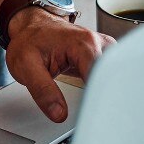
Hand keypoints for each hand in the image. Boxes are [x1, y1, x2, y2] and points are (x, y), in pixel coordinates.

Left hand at [5, 7, 115, 121]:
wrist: (31, 28)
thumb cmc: (29, 41)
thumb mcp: (26, 66)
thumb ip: (43, 91)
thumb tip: (58, 113)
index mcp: (84, 44)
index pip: (101, 77)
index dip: (98, 98)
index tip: (91, 114)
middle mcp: (99, 43)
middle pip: (115, 77)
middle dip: (108, 97)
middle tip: (96, 115)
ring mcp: (103, 49)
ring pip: (117, 77)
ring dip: (109, 93)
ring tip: (98, 107)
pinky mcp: (103, 57)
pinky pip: (111, 75)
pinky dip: (106, 88)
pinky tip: (99, 98)